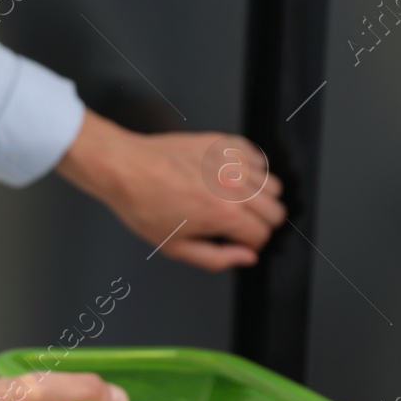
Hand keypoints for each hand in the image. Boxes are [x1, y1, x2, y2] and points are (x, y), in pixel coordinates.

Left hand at [55, 110, 285, 270]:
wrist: (125, 168)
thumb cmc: (143, 205)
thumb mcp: (174, 246)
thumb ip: (216, 258)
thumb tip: (246, 257)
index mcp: (222, 213)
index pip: (263, 234)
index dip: (252, 244)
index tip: (239, 242)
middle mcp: (234, 185)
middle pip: (276, 210)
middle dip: (260, 224)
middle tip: (237, 225)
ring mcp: (232, 161)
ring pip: (273, 185)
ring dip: (259, 197)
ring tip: (232, 202)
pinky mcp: (225, 143)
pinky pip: (258, 159)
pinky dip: (252, 171)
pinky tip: (230, 179)